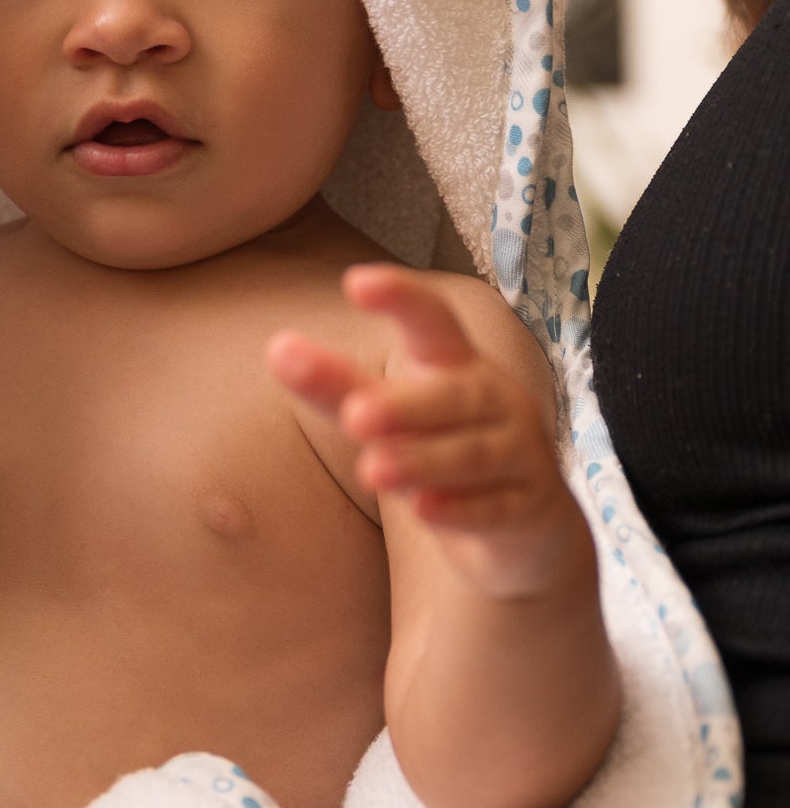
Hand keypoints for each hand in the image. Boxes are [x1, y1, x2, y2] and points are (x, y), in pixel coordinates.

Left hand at [268, 263, 574, 598]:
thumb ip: (336, 385)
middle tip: (353, 415)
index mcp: (456, 363)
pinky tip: (425, 511)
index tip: (355, 281)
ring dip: (422, 461)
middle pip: (454, 395)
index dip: (401, 298)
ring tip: (372, 469)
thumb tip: (277, 348)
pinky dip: (460, 511)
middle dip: (405, 406)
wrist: (523, 525)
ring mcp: (519, 454)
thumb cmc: (440, 444)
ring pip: (472, 454)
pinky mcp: (530, 508)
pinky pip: (495, 508)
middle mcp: (494, 399)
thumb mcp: (389, 412)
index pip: (432, 320)